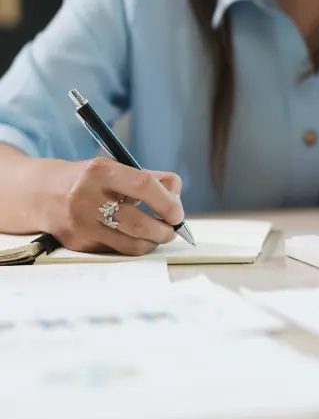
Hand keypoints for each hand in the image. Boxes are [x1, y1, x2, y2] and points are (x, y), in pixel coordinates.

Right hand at [37, 157, 183, 255]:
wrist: (41, 193)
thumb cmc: (90, 180)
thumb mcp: (116, 168)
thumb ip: (151, 177)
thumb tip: (176, 192)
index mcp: (100, 171)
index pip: (143, 186)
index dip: (167, 203)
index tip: (178, 214)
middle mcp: (86, 197)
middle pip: (139, 223)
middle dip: (164, 231)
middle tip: (172, 229)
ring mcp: (80, 223)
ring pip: (130, 244)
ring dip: (152, 242)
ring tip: (158, 235)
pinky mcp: (77, 243)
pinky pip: (117, 250)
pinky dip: (132, 245)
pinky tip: (134, 236)